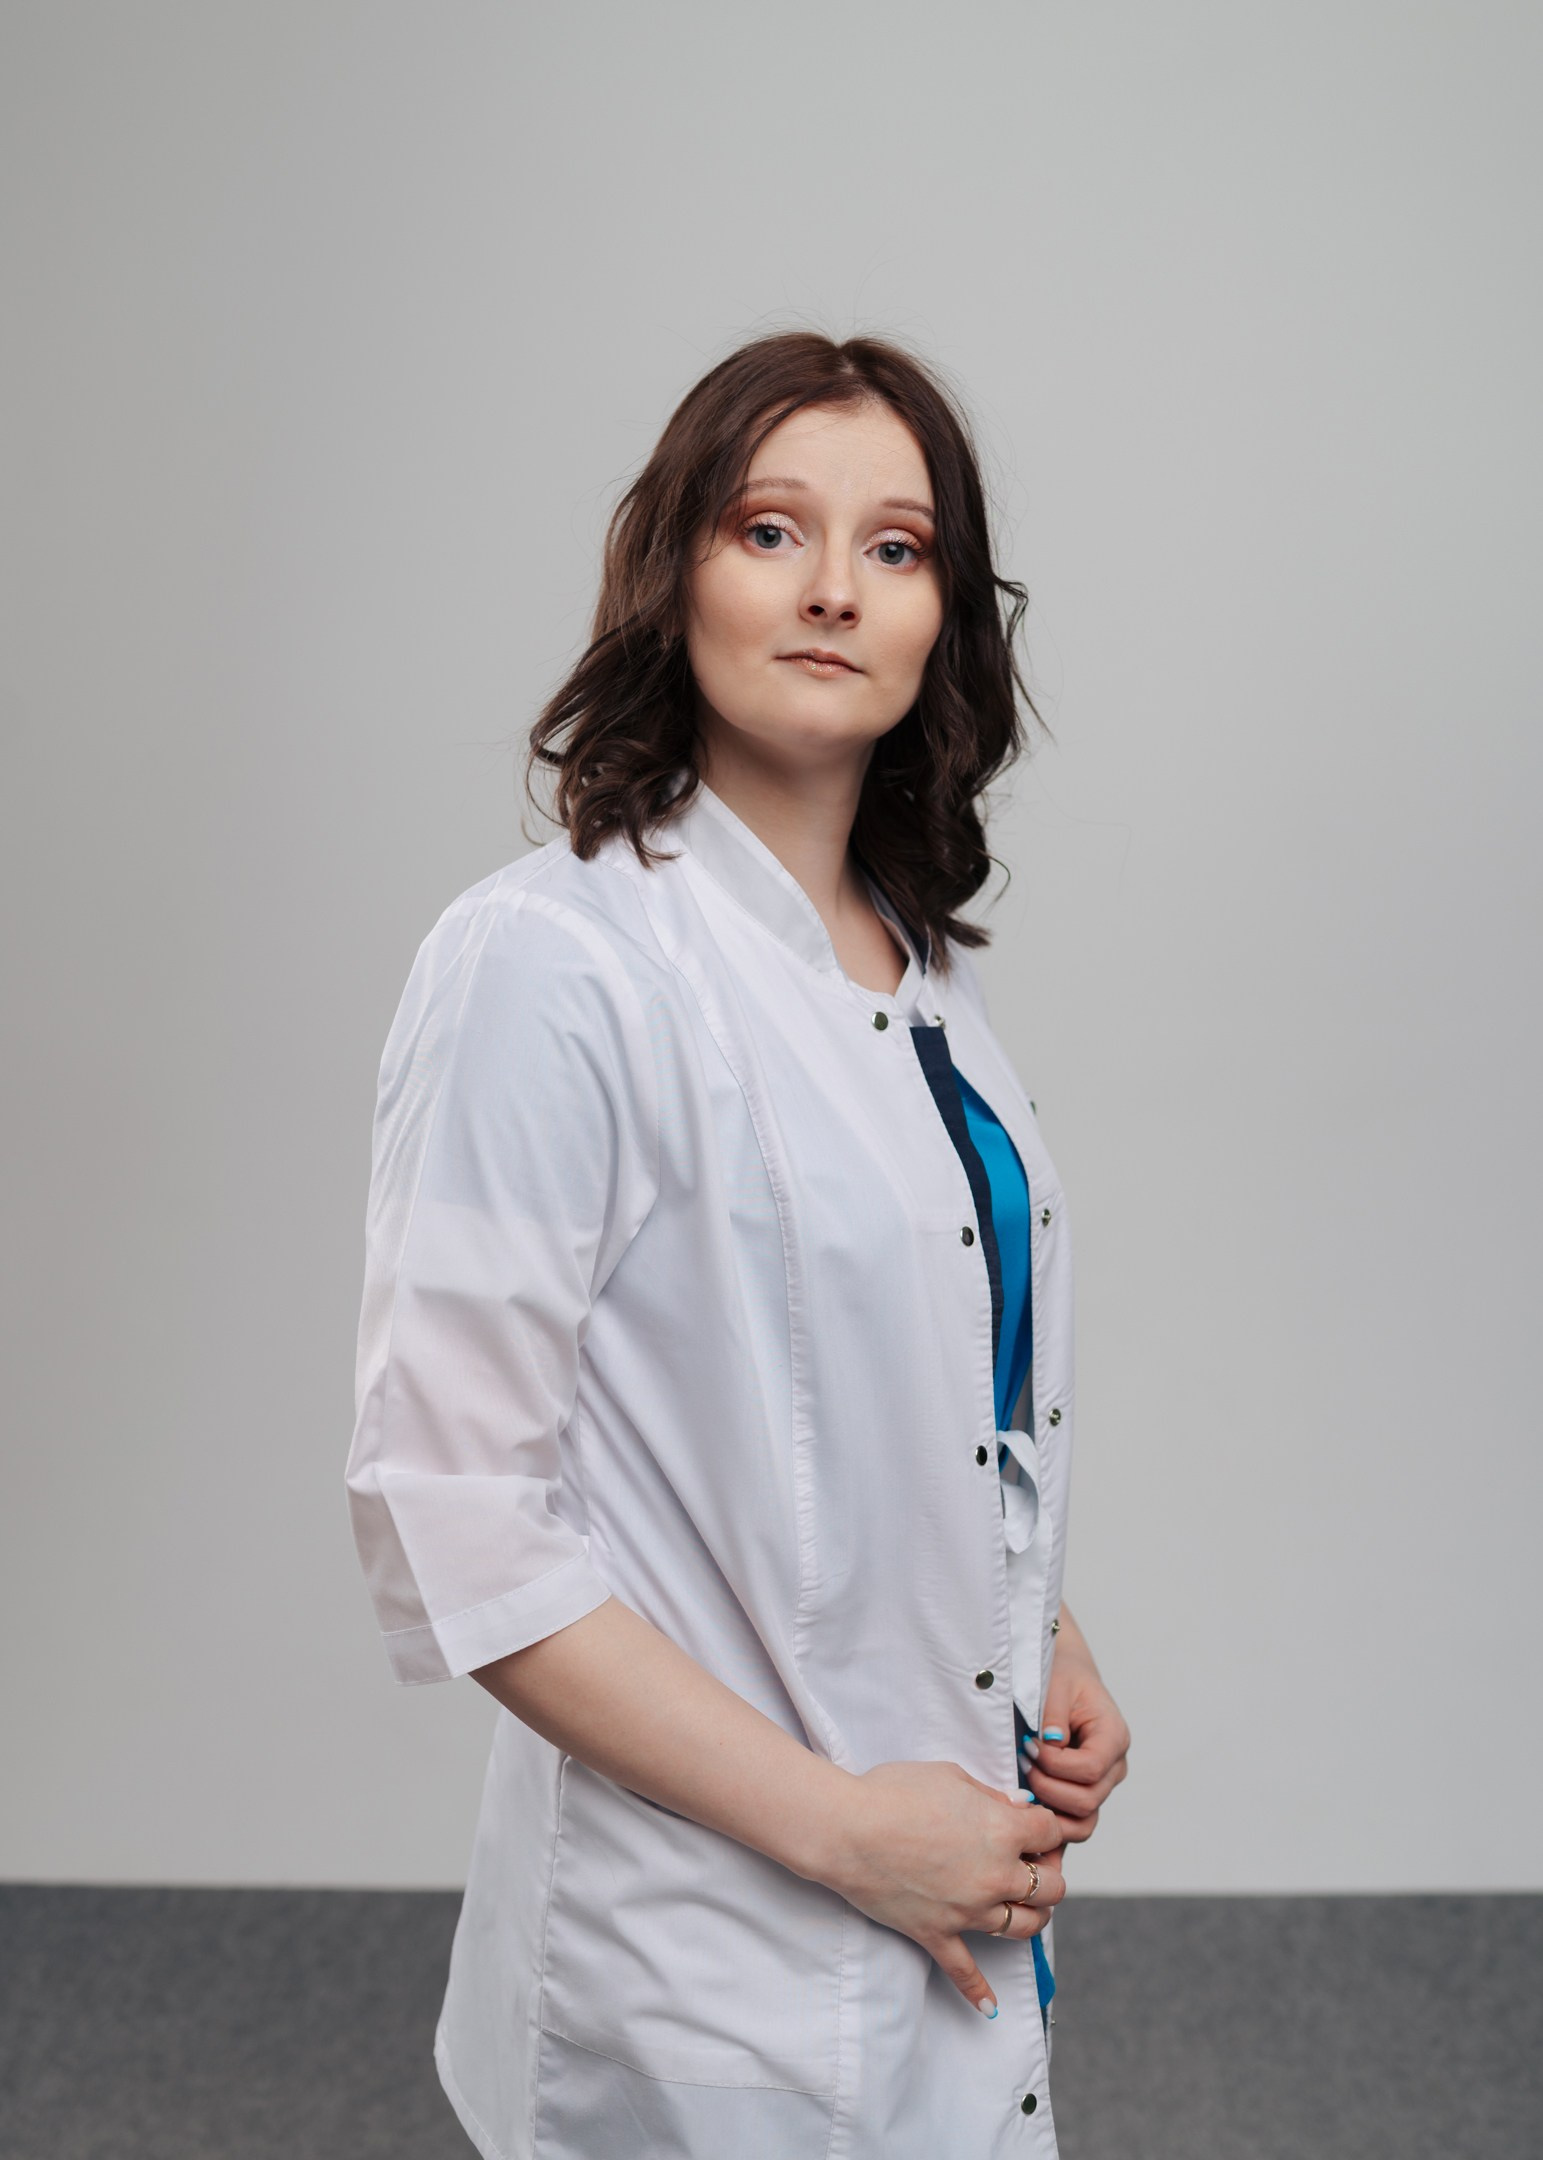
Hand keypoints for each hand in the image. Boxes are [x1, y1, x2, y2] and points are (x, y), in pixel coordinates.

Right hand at [817, 1760, 1065, 2017]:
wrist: (846, 1830)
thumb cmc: (893, 1792)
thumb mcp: (949, 1776)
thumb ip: (990, 1794)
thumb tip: (1017, 1806)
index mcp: (1003, 1830)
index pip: (1051, 1831)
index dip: (1045, 1826)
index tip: (1033, 1824)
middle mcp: (996, 1876)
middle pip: (1052, 1887)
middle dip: (1048, 1872)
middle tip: (1033, 1862)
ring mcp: (969, 1911)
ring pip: (1024, 1927)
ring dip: (1033, 1916)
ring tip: (1025, 1906)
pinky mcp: (938, 1934)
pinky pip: (964, 1972)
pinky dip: (978, 1992)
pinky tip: (990, 2007)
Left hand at [1026, 1609, 1129, 1847]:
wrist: (1067, 1679)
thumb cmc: (1062, 1678)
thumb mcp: (1056, 1686)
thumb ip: (1053, 1715)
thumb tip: (1050, 1745)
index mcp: (1114, 1736)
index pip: (1091, 1768)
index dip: (1055, 1765)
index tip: (1028, 1746)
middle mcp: (1115, 1767)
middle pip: (1087, 1801)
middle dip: (1047, 1788)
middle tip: (1020, 1764)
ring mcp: (1102, 1786)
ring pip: (1083, 1822)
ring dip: (1049, 1810)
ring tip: (1022, 1785)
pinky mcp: (1085, 1796)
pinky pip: (1075, 1825)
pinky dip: (1052, 1825)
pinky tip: (1026, 1809)